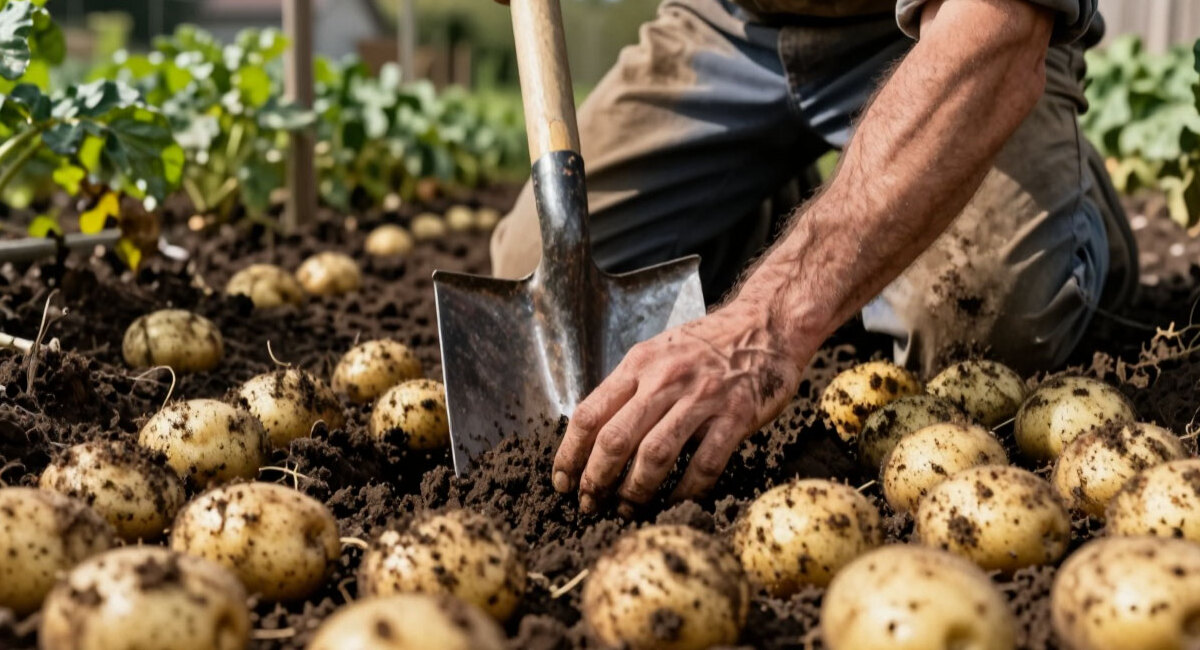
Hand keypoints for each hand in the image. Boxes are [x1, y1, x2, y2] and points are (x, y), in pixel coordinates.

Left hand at [551, 299, 805, 513]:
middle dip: (596, 481)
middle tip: (589, 505)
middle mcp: (664, 380)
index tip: (562, 481)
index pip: (588, 415)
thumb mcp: (658, 352)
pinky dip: (685, 491)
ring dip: (635, 492)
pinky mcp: (735, 417)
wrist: (766, 325)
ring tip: (626, 510)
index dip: (569, 455)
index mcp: (638, 365)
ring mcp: (701, 399)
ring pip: (654, 456)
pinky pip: (703, 465)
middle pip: (615, 440)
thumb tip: (594, 433)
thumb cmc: (708, 344)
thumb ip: (628, 387)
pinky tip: (674, 503)